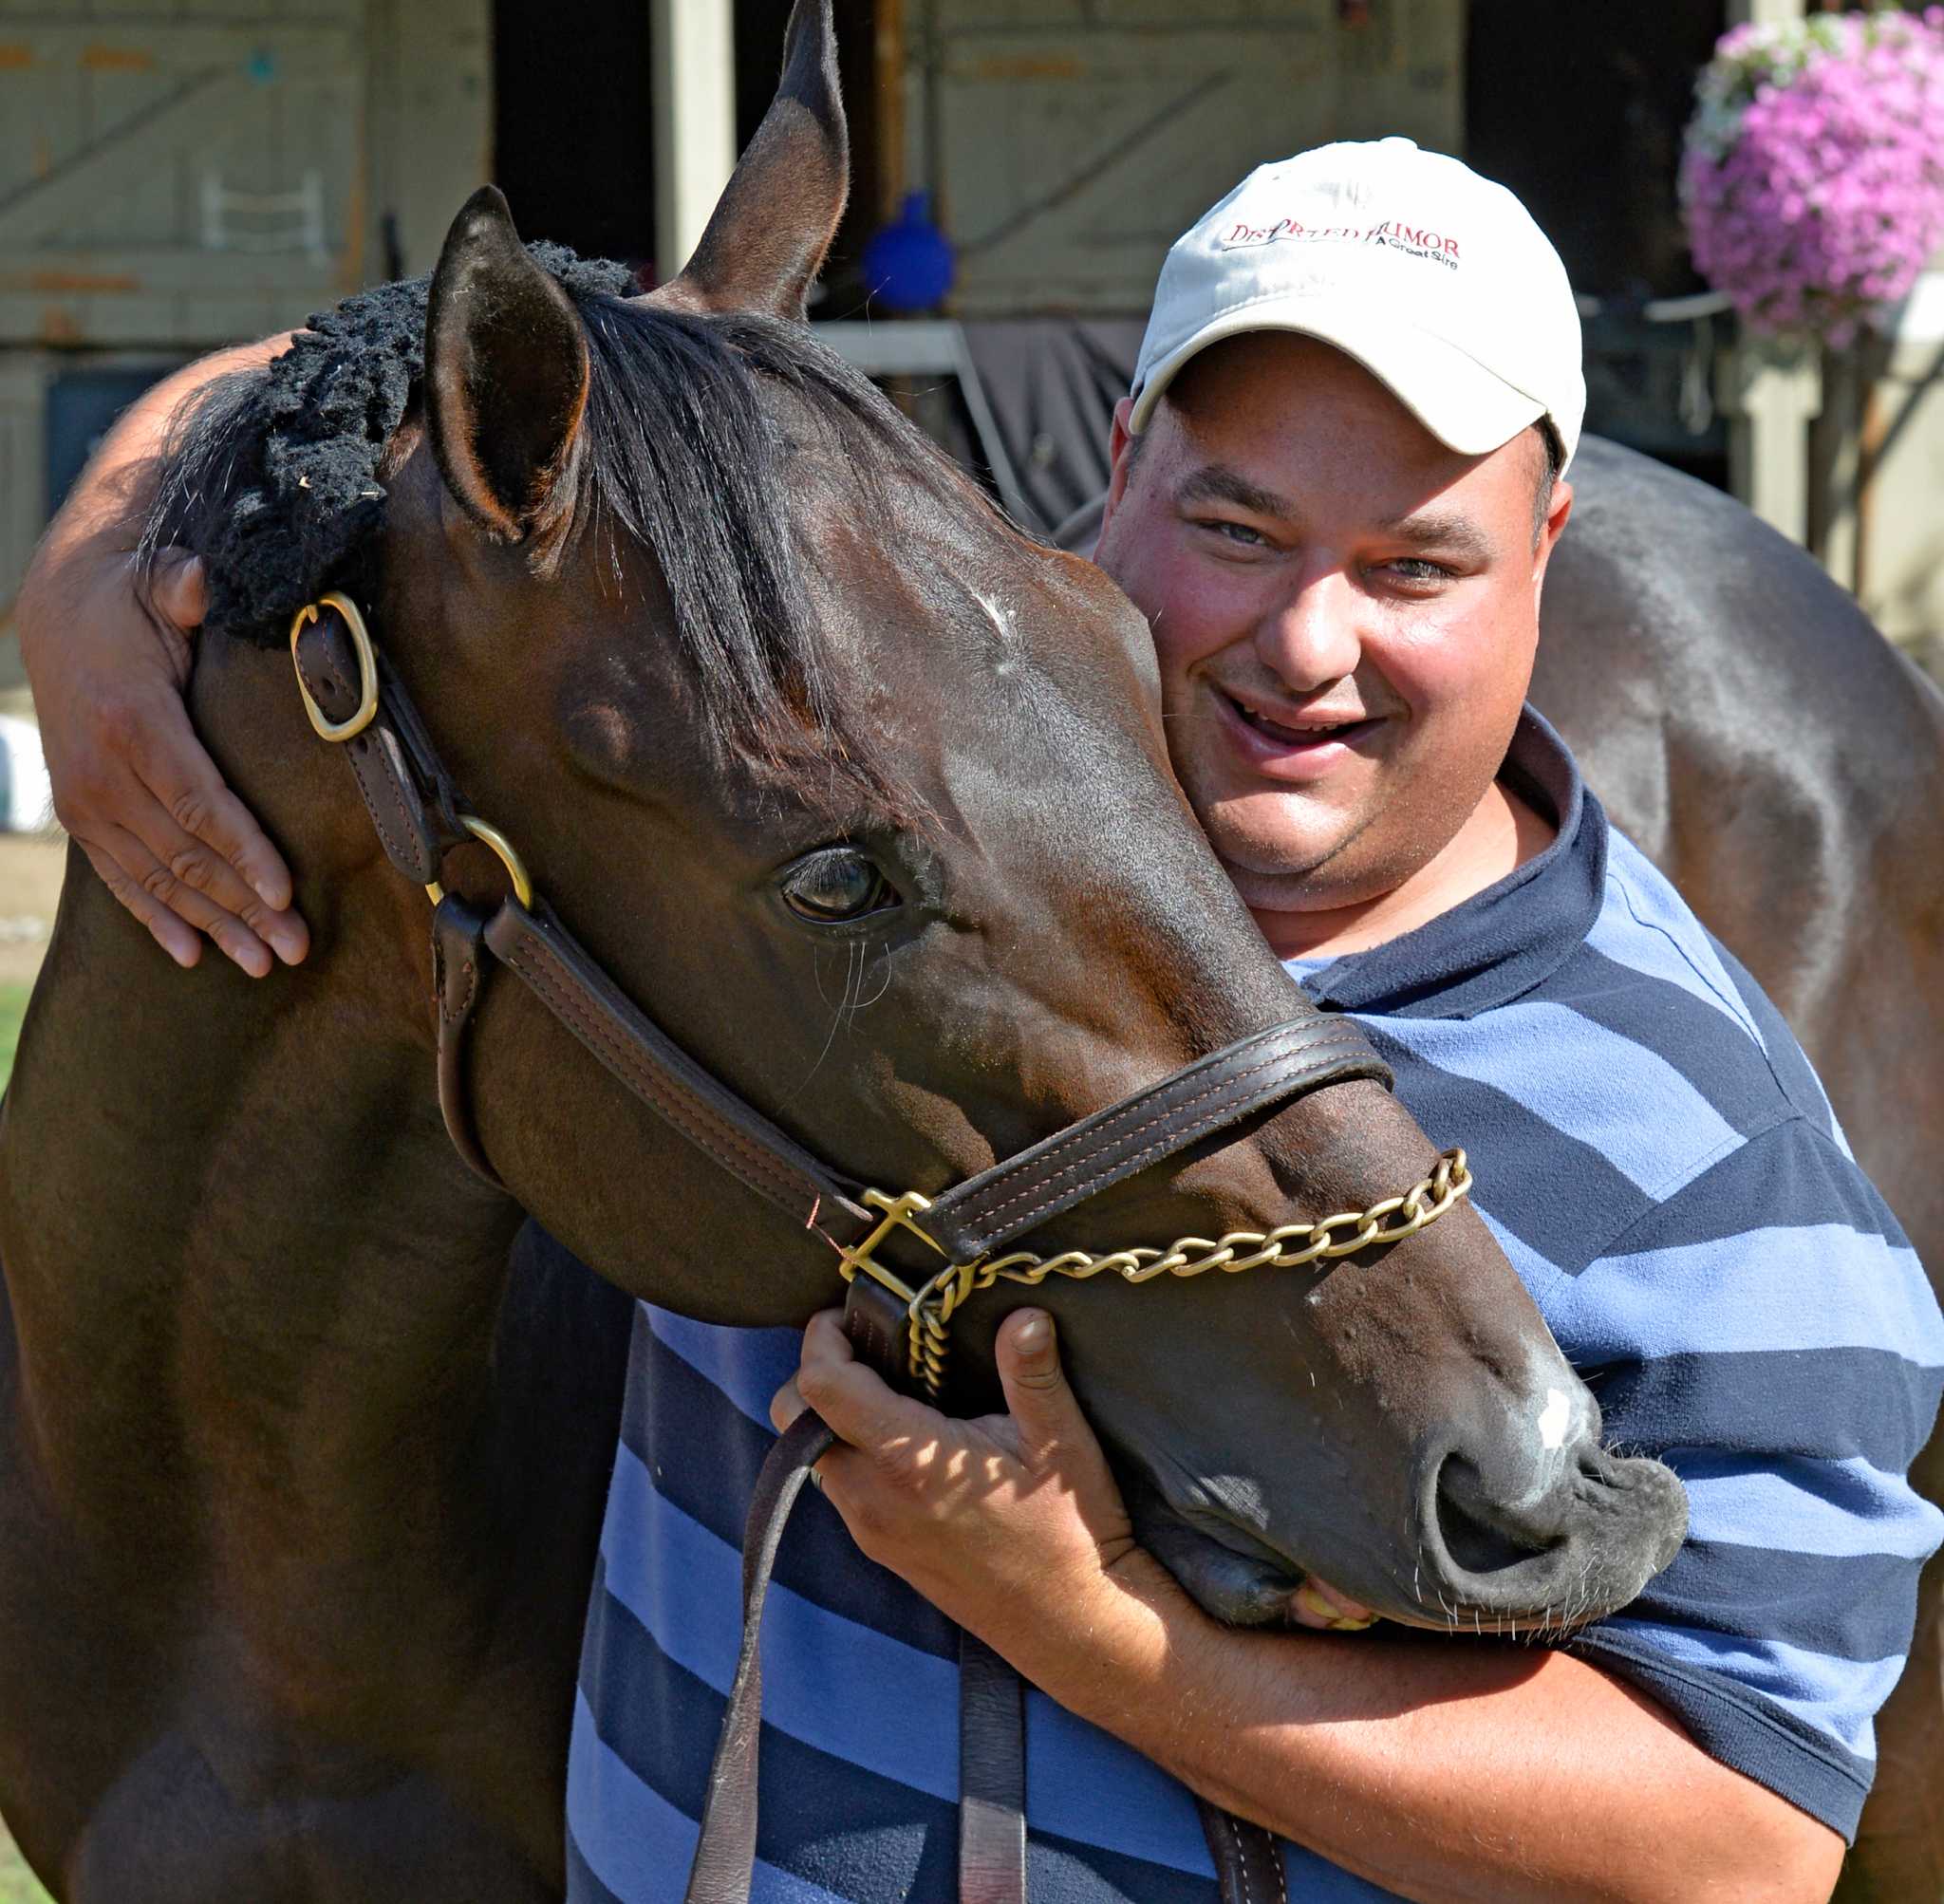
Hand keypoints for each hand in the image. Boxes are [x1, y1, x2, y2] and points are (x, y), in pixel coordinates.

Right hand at [19, 543, 307, 974]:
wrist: (57, 615)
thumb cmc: (132, 606)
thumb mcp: (158, 586)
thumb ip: (185, 592)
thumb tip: (200, 578)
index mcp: (136, 723)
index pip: (200, 802)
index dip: (244, 851)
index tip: (285, 892)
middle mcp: (104, 773)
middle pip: (186, 855)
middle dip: (244, 906)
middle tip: (295, 948)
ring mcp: (89, 801)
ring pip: (158, 878)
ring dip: (213, 924)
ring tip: (262, 962)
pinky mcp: (83, 818)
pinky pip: (120, 880)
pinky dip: (156, 919)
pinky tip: (193, 953)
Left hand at [770, 1307, 1142, 1644]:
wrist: (1072, 1625)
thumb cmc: (1070, 1532)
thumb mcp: (1060, 1442)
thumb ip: (1032, 1373)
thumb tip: (1025, 1313)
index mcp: (908, 1463)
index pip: (820, 1387)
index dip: (822, 1338)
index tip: (851, 1314)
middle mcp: (873, 1500)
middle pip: (792, 1419)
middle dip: (816, 1372)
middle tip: (869, 1346)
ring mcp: (871, 1530)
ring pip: (811, 1455)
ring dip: (832, 1413)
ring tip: (894, 1384)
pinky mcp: (882, 1549)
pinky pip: (837, 1485)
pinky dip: (849, 1448)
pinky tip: (908, 1434)